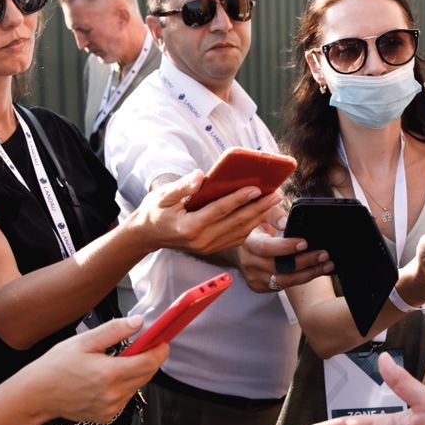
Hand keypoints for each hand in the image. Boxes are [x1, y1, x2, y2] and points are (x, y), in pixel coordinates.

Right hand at [12, 316, 165, 422]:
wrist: (37, 394)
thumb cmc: (56, 366)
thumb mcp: (84, 341)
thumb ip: (114, 331)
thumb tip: (138, 322)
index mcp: (110, 373)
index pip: (149, 362)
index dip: (159, 350)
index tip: (161, 341)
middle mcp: (114, 394)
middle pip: (147, 374)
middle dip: (148, 359)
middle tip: (140, 346)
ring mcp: (111, 408)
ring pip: (137, 386)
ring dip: (135, 373)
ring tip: (115, 362)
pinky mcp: (107, 416)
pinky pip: (125, 398)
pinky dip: (123, 386)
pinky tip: (106, 379)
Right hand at [133, 172, 282, 256]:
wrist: (147, 235)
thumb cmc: (155, 211)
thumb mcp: (162, 195)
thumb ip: (182, 186)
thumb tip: (200, 176)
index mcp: (190, 227)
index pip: (220, 210)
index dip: (239, 199)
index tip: (256, 188)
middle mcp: (202, 240)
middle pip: (236, 222)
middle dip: (259, 208)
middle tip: (276, 194)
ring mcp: (208, 247)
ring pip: (240, 232)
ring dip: (259, 217)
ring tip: (274, 201)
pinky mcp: (212, 249)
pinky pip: (236, 238)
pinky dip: (251, 226)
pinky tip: (261, 213)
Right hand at [236, 201, 331, 292]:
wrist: (240, 248)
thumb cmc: (255, 228)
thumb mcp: (262, 215)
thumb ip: (274, 215)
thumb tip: (286, 223)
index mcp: (248, 243)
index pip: (266, 248)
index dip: (285, 247)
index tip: (304, 243)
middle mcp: (249, 263)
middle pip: (279, 267)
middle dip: (304, 262)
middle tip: (324, 254)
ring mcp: (255, 277)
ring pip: (284, 281)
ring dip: (308, 274)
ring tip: (326, 265)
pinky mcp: (261, 287)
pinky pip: (284, 285)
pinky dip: (301, 279)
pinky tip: (315, 271)